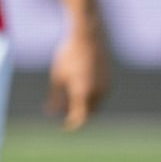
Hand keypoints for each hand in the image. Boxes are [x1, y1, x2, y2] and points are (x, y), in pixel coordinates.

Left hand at [47, 15, 108, 130]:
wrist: (88, 35)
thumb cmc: (69, 55)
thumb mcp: (57, 77)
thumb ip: (55, 98)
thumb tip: (51, 112)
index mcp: (83, 93)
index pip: (79, 118)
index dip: (71, 124)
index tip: (63, 126)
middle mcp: (98, 92)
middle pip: (89, 113)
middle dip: (78, 114)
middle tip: (63, 110)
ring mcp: (106, 85)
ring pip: (96, 103)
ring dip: (85, 105)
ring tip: (70, 97)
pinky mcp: (109, 78)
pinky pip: (101, 94)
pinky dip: (92, 96)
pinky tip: (80, 86)